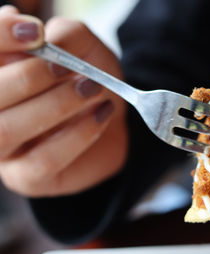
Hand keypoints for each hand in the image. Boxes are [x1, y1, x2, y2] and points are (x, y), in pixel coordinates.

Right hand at [0, 6, 127, 196]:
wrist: (111, 118)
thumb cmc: (89, 81)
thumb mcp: (85, 49)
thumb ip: (64, 38)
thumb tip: (38, 38)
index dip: (0, 37)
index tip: (36, 32)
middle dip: (28, 78)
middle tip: (67, 69)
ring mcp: (3, 148)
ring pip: (6, 130)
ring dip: (54, 106)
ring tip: (92, 89)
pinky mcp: (26, 177)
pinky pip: (43, 160)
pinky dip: (77, 134)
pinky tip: (101, 115)